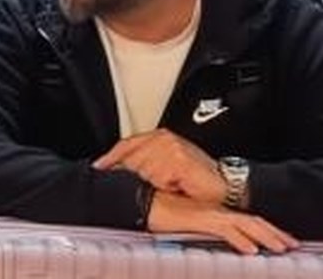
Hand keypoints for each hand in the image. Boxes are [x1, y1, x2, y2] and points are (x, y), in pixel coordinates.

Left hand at [92, 129, 225, 203]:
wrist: (223, 185)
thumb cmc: (196, 179)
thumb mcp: (165, 168)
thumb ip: (144, 162)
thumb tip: (117, 170)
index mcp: (158, 136)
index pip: (126, 144)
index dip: (111, 157)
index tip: (98, 167)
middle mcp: (163, 138)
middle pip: (131, 158)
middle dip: (132, 174)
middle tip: (146, 185)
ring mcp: (170, 147)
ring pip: (142, 170)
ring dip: (152, 183)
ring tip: (169, 186)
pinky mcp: (178, 159)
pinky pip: (158, 177)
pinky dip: (165, 186)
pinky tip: (176, 186)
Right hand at [146, 191, 298, 254]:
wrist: (140, 199)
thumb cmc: (154, 209)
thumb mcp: (181, 225)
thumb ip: (196, 232)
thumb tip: (205, 243)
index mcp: (212, 212)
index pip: (245, 221)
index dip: (264, 229)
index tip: (278, 239)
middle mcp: (215, 211)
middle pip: (252, 221)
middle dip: (274, 233)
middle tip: (292, 244)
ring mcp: (209, 214)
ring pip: (246, 224)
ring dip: (267, 236)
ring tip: (283, 248)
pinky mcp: (200, 218)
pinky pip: (226, 230)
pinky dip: (240, 240)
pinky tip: (251, 251)